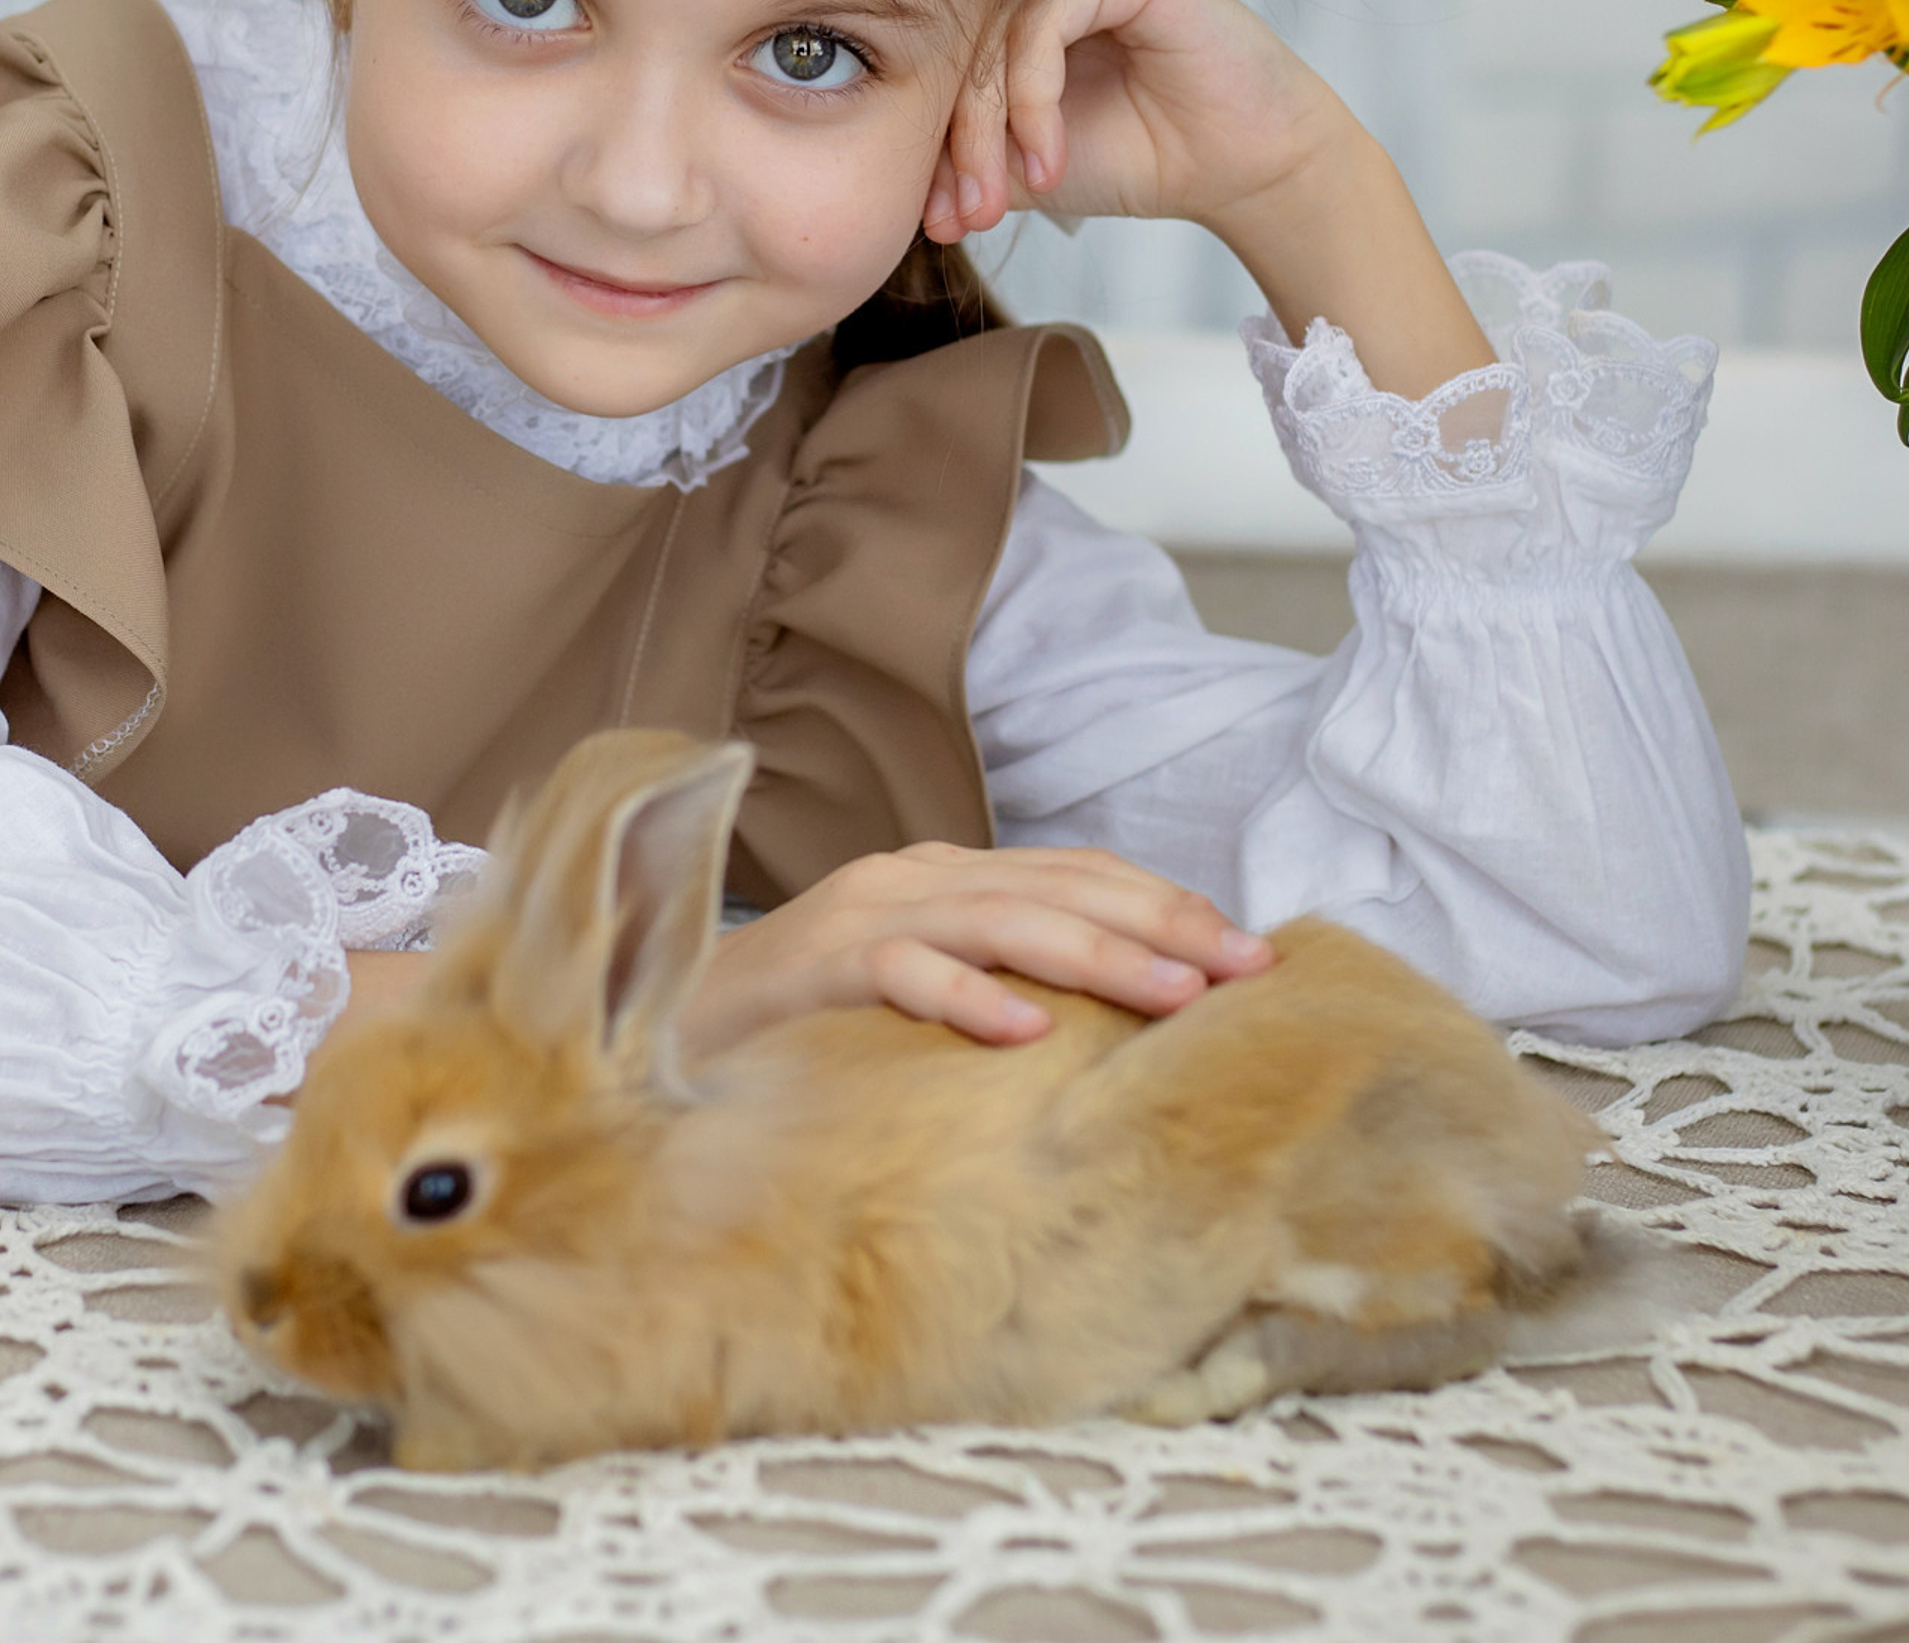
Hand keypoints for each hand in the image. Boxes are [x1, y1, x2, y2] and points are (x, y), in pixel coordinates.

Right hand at [676, 841, 1272, 1060]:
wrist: (657, 1032)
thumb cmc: (806, 1031)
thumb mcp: (920, 997)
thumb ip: (1000, 985)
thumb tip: (1117, 1026)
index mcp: (943, 879)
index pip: (1075, 874)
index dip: (1166, 903)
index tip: (1251, 952)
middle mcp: (910, 878)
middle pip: (1056, 884)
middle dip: (1161, 921)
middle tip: (1246, 968)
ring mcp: (859, 915)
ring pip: (998, 918)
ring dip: (1096, 952)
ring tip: (1175, 995)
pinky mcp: (812, 968)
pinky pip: (902, 974)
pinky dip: (968, 997)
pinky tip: (1028, 1034)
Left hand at [924, 0, 1495, 401]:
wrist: (1240, 168)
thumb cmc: (1137, 151)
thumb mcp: (1020, 161)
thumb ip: (958, 153)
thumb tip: (888, 182)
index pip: (935, 51)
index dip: (925, 138)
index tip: (936, 221)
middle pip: (957, 39)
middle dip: (952, 143)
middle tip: (959, 217)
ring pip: (993, 33)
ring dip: (987, 130)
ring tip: (1000, 198)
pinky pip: (1042, 21)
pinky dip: (1032, 102)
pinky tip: (1047, 161)